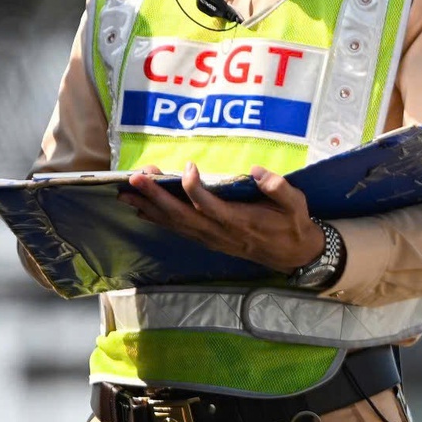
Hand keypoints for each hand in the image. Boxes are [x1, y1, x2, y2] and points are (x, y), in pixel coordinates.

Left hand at [118, 164, 323, 272]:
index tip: (187, 167)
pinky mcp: (207, 239)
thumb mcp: (296, 204)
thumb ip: (278, 188)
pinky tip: (140, 208)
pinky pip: (178, 229)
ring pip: (175, 223)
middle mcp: (220, 232)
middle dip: (156, 196)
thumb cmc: (293, 224)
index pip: (210, 206)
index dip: (195, 189)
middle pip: (182, 216)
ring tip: (125, 191)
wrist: (293, 255)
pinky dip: (157, 219)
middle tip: (135, 178)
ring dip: (149, 207)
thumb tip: (258, 171)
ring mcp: (211, 238)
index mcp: (240, 221)